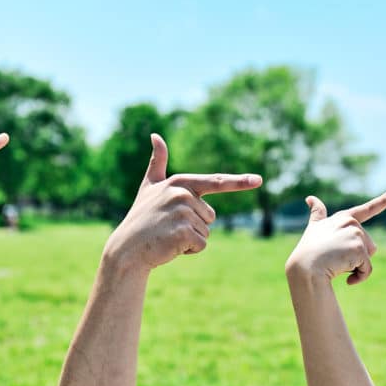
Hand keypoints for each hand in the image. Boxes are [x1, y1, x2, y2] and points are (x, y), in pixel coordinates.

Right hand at [104, 133, 262, 270]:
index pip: (215, 182)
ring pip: (206, 231)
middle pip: (210, 215)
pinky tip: (170, 246)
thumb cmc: (141, 218)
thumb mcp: (149, 187)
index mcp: (179, 182)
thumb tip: (155, 135)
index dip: (239, 182)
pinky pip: (201, 244)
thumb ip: (157, 163)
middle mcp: (182, 194)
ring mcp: (183, 213)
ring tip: (168, 235)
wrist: (126, 249)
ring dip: (191, 239)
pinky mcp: (183, 232)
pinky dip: (189, 250)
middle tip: (170, 226)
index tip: (259, 180)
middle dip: (194, 225)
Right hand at [286, 190, 385, 282]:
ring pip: (368, 256)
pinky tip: (346, 279)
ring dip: (356, 266)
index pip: (366, 209)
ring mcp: (355, 234)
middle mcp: (351, 222)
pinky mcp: (359, 248)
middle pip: (368, 244)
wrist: (305, 268)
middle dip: (356, 256)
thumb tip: (310, 197)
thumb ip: (317, 214)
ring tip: (337, 264)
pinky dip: (359, 277)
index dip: (383, 201)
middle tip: (335, 258)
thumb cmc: (308, 251)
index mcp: (343, 218)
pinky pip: (367, 269)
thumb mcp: (314, 228)